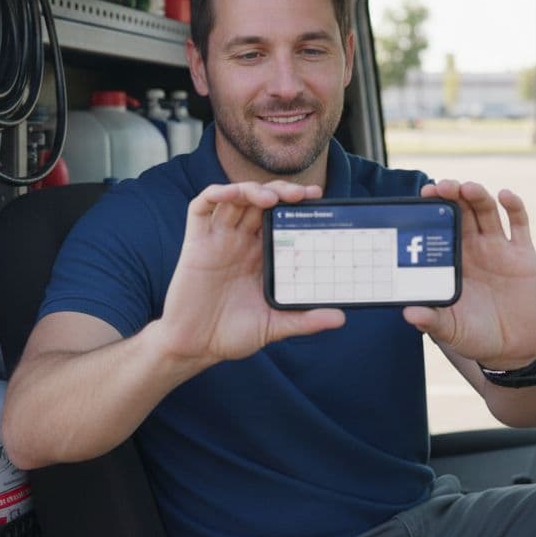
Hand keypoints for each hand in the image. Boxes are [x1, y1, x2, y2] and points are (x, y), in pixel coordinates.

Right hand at [158, 181, 345, 364]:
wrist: (195, 347)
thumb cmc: (232, 335)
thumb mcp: (274, 326)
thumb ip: (305, 320)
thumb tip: (340, 318)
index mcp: (260, 255)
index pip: (281, 218)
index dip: (297, 204)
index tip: (319, 199)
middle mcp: (240, 242)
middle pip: (261, 201)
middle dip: (282, 191)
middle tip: (303, 195)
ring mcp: (218, 239)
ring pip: (235, 198)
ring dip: (253, 189)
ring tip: (273, 197)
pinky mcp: (196, 242)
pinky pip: (202, 207)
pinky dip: (217, 194)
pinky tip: (232, 193)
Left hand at [403, 180, 535, 368]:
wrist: (511, 348)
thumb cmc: (474, 336)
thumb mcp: (450, 331)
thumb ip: (431, 321)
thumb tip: (409, 313)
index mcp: (451, 259)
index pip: (440, 225)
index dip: (433, 208)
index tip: (424, 196)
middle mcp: (473, 247)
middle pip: (462, 210)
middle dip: (452, 194)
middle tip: (442, 187)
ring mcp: (498, 247)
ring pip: (486, 211)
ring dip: (477, 195)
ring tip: (467, 188)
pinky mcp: (523, 254)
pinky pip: (519, 224)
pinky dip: (514, 206)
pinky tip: (505, 195)